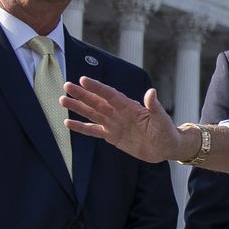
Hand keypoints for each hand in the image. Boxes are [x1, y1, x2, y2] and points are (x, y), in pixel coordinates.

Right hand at [62, 79, 180, 162]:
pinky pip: (94, 131)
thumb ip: (154, 107)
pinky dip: (81, 128)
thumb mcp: (162, 120)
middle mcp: (119, 113)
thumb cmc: (167, 132)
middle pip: (97, 102)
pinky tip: (68, 123)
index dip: (97, 88)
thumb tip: (151, 92)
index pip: (110, 95)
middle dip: (82, 95)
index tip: (83, 80)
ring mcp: (114, 124)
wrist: (166, 148)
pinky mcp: (112, 136)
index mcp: (130, 107)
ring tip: (62, 101)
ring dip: (78, 108)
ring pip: (92, 114)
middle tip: (66, 86)